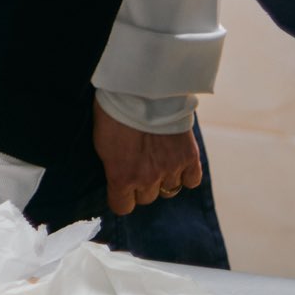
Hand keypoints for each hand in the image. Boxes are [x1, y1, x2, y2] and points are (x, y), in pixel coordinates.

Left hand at [93, 98, 204, 214]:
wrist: (140, 88)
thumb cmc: (114, 111)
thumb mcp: (102, 143)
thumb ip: (113, 166)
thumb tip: (117, 177)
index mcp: (121, 177)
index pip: (123, 207)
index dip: (121, 197)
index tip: (121, 187)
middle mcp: (147, 178)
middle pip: (147, 197)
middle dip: (143, 184)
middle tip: (141, 163)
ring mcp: (170, 168)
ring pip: (169, 189)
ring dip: (164, 178)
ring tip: (159, 158)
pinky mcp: (189, 156)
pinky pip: (191, 180)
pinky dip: (186, 174)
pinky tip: (178, 161)